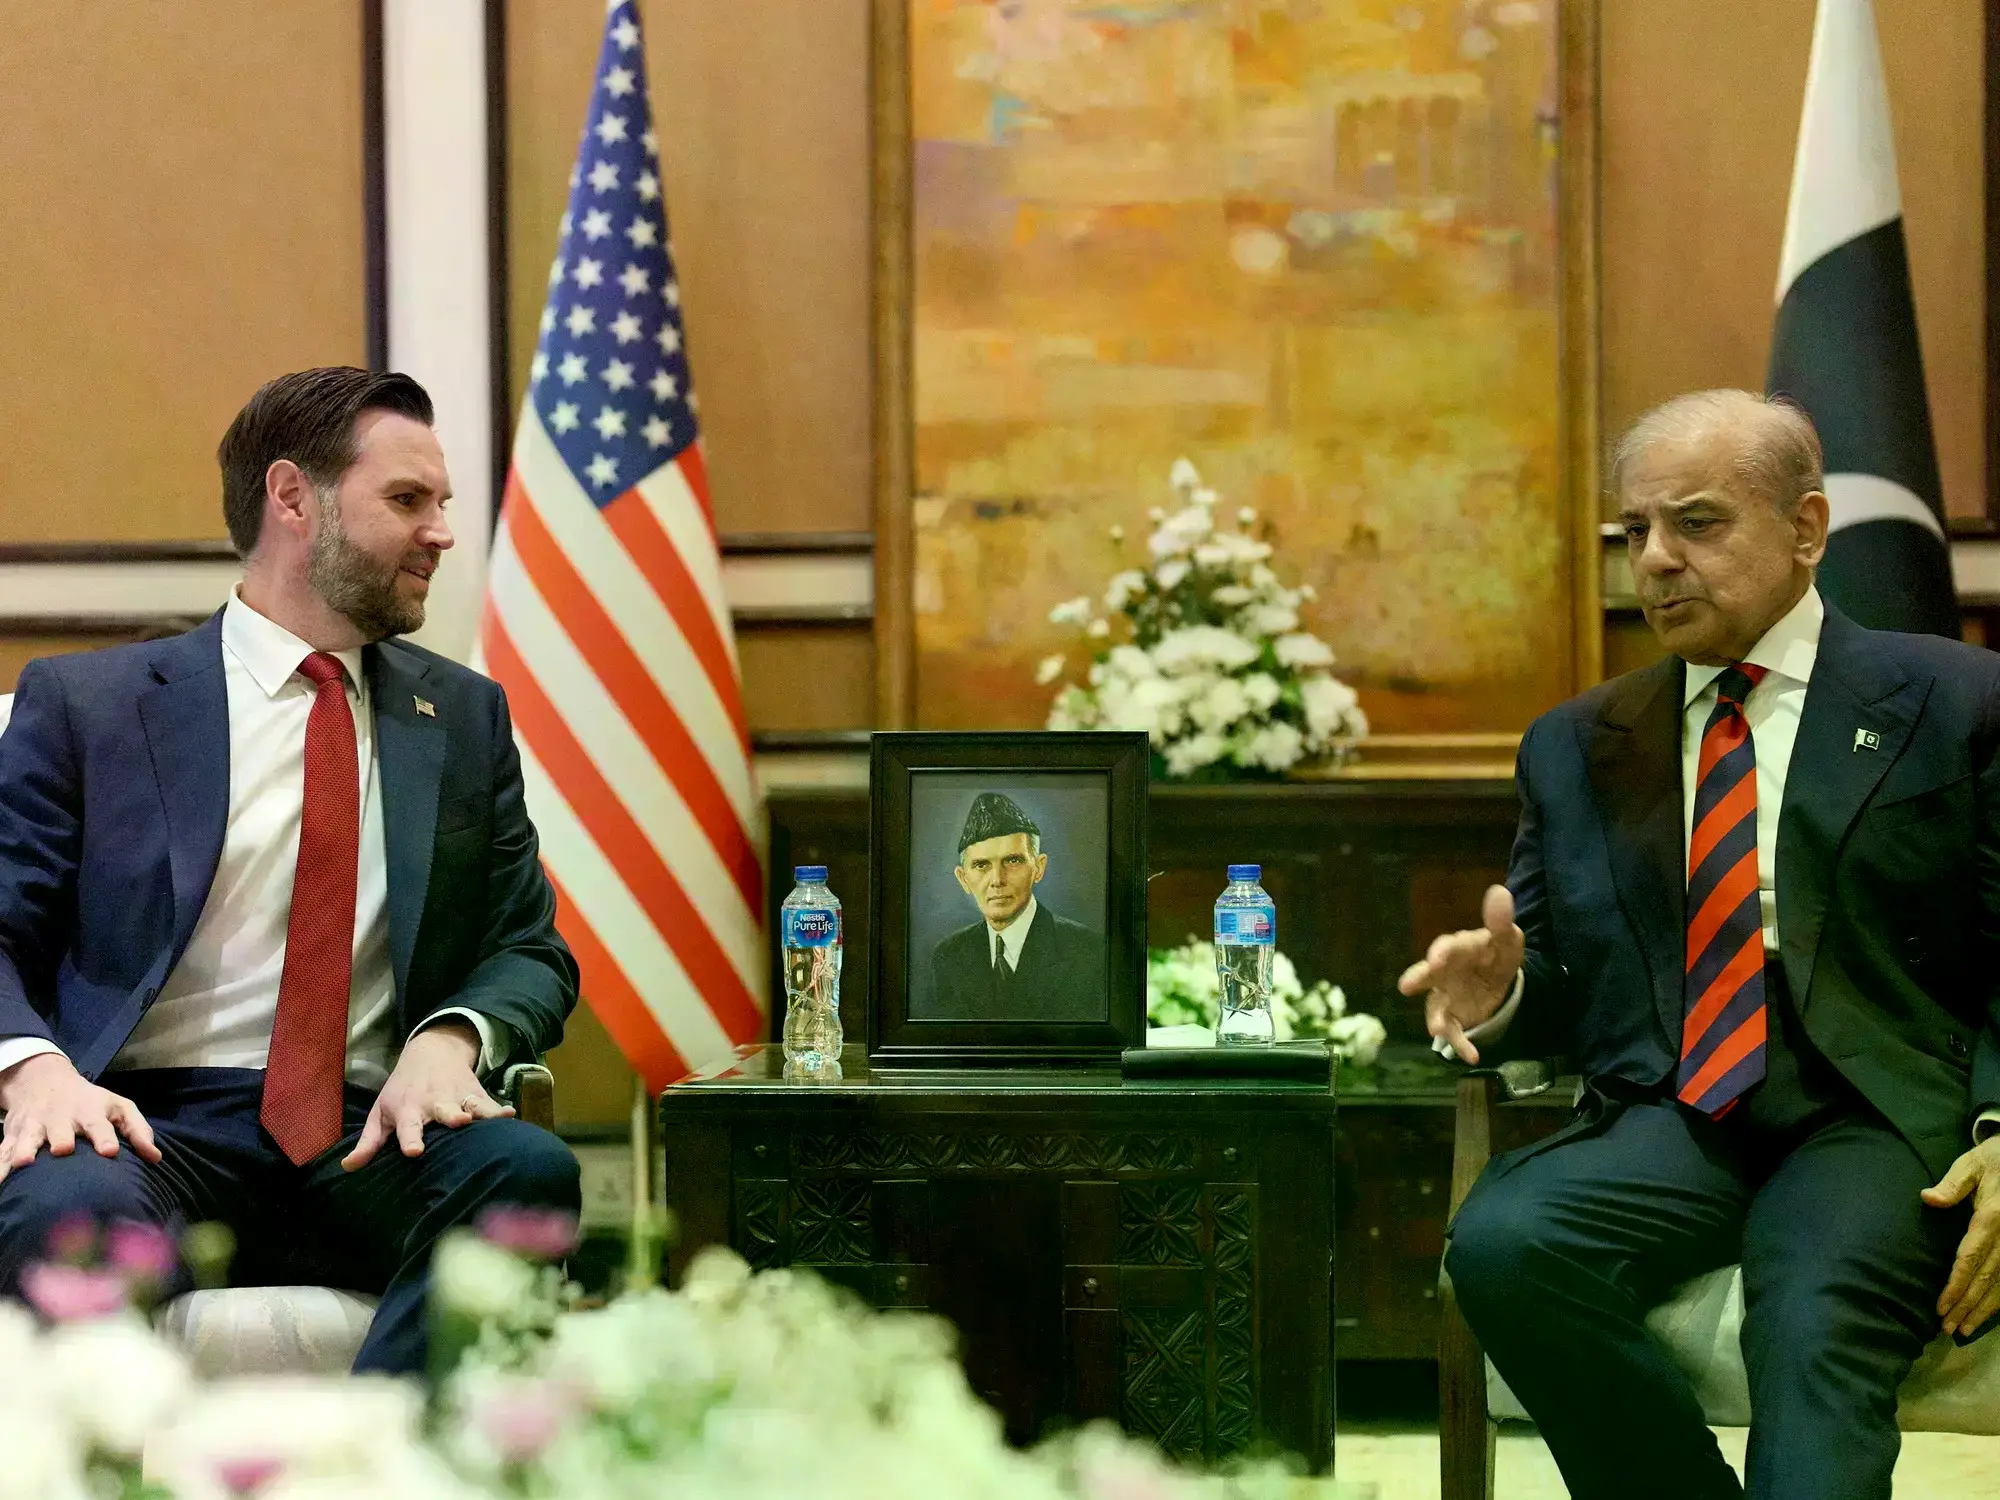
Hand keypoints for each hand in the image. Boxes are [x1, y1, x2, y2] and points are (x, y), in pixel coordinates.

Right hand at [0, 1052, 162, 1186]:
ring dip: (25, 1149)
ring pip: (27, 1138)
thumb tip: (156, 1159)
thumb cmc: (90, 1101)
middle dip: (61, 1139)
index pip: (99, 1124)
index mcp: (89, 1112)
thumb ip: (138, 1130)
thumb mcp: (118, 1107)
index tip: (110, 1151)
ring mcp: (34, 1126)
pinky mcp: (12, 1135)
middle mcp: (60, 1118)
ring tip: (24, 1162)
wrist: (44, 1081)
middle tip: (62, 1150)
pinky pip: (2, 1150)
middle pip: (60, 1129)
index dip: (104, 1137)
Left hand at [342, 1021, 511, 1172]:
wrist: (431, 1052)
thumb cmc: (402, 1090)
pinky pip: (489, 1104)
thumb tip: (348, 1168)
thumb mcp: (382, 1112)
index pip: (409, 1126)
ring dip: (480, 1112)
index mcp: (409, 1109)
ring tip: (490, 1118)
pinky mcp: (475, 1094)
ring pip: (471, 1106)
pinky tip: (511, 1115)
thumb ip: (369, 1142)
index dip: (411, 1138)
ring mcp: (457, 1097)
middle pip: (445, 1111)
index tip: (414, 1151)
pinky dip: (500, 1110)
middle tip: (459, 1122)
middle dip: (452, 1116)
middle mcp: (434, 1102)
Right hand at [1398, 884, 1524, 1065]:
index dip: (1442, 952)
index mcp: (1460, 948)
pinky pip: (1452, 1031)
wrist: (1498, 980)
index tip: (1437, 958)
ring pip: (1435, 1006)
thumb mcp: (1507, 938)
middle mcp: (1445, 971)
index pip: (1449, 947)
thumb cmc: (1496, 955)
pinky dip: (1460, 1043)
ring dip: (1435, 1018)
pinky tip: (1472, 1055)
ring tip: (1435, 1030)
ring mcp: (1445, 995)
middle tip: (1408, 985)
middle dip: (1420, 978)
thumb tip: (1499, 891)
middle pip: (1429, 973)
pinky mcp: (1452, 1016)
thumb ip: (1501, 920)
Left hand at [1922, 1135, 1999, 1337]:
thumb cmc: (1993, 1161)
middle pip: (1986, 1278)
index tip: (1941, 1307)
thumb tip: (1928, 1198)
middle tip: (1948, 1329)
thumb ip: (1951, 1184)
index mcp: (1992, 1217)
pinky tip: (1988, 1314)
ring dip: (1985, 1309)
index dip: (1956, 1285)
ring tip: (1964, 1329)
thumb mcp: (1971, 1164)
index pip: (1970, 1258)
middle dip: (1967, 1305)